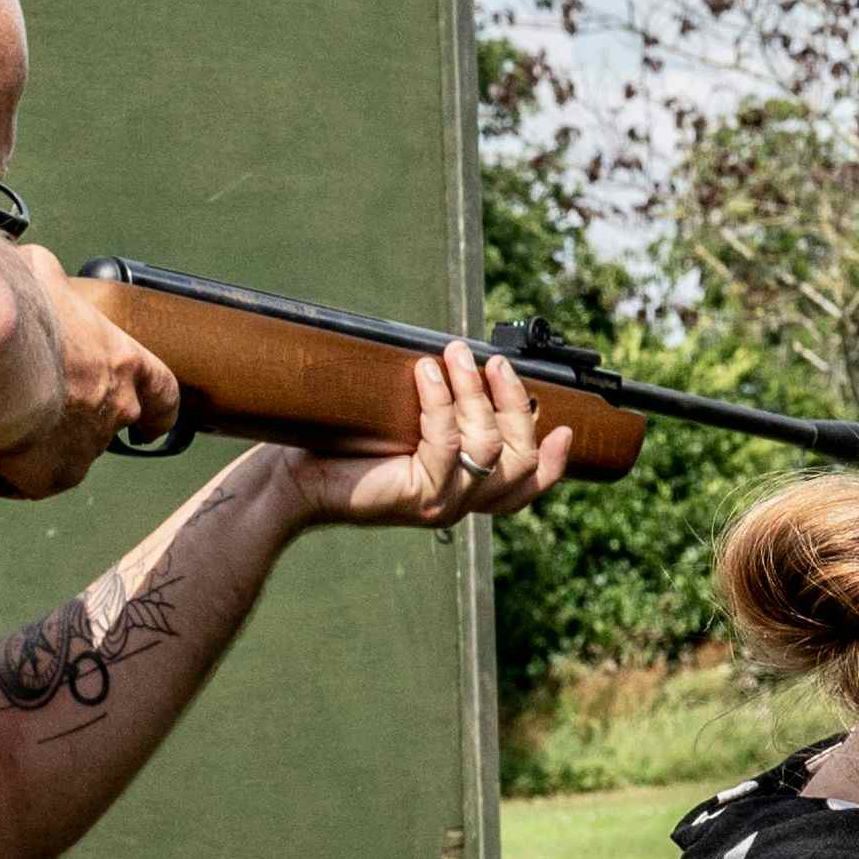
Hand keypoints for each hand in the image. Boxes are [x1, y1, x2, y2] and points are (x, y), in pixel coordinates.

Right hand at [0, 249, 179, 501]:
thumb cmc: (13, 303)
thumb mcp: (36, 274)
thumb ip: (42, 284)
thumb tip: (30, 271)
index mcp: (119, 359)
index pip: (159, 390)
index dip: (157, 408)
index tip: (153, 427)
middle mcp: (113, 408)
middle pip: (101, 424)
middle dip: (65, 423)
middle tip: (21, 414)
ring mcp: (85, 447)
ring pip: (49, 452)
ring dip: (14, 442)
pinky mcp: (48, 477)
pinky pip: (8, 479)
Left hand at [285, 347, 578, 531]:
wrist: (294, 481)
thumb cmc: (344, 450)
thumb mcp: (405, 431)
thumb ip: (442, 416)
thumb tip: (467, 363)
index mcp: (463, 494)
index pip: (526, 487)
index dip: (552, 461)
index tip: (563, 428)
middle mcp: (459, 504)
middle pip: (518, 458)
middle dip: (513, 403)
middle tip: (495, 363)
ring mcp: (442, 504)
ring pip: (487, 446)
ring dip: (476, 392)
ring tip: (456, 355)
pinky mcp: (417, 497)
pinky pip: (445, 442)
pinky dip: (439, 400)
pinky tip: (425, 371)